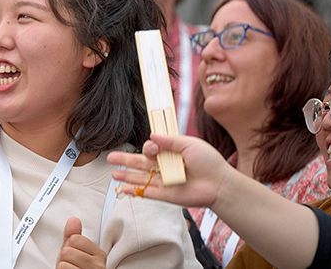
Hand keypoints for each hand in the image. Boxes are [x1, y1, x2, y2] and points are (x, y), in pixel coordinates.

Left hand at [56, 218, 105, 268]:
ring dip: (62, 265)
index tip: (74, 256)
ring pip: (64, 260)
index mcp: (99, 255)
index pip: (75, 239)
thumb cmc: (77, 268)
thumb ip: (73, 235)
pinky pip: (63, 267)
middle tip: (71, 265)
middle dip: (64, 257)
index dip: (69, 246)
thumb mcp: (74, 252)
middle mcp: (98, 265)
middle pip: (68, 250)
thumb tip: (73, 219)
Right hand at [107, 133, 232, 208]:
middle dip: (125, 159)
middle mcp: (164, 166)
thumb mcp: (189, 144)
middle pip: (140, 162)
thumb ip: (169, 140)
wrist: (220, 184)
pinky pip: (146, 192)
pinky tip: (123, 189)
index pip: (152, 148)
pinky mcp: (165, 194)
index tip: (152, 146)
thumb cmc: (209, 162)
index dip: (149, 146)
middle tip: (110, 157)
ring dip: (126, 176)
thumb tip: (152, 136)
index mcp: (170, 152)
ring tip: (113, 174)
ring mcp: (164, 180)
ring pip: (140, 177)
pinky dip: (134, 191)